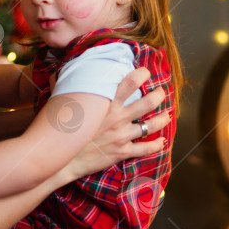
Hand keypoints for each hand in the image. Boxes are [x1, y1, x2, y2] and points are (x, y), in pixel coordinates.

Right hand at [62, 67, 169, 181]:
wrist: (62, 159)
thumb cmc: (61, 130)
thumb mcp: (62, 103)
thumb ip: (66, 86)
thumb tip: (61, 69)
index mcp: (106, 104)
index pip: (129, 83)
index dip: (141, 74)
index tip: (146, 72)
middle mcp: (117, 118)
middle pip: (147, 103)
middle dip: (158, 95)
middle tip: (161, 92)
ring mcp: (122, 136)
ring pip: (151, 125)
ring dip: (163, 119)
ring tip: (167, 114)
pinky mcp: (122, 152)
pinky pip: (145, 149)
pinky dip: (156, 144)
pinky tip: (162, 141)